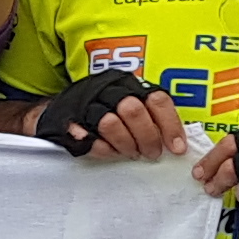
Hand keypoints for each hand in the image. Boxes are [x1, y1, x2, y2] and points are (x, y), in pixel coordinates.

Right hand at [29, 72, 188, 159]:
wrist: (62, 111)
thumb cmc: (106, 111)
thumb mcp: (132, 105)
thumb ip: (151, 117)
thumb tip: (177, 142)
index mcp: (130, 84)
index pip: (156, 100)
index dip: (170, 125)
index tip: (176, 148)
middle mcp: (110, 90)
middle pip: (133, 111)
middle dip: (147, 137)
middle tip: (152, 154)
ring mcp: (88, 104)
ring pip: (110, 124)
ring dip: (125, 144)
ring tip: (131, 153)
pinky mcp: (72, 121)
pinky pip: (90, 140)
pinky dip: (105, 150)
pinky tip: (112, 153)